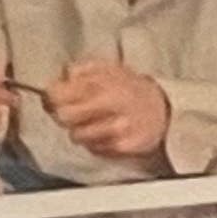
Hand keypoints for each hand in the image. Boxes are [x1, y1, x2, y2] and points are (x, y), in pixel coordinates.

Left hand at [46, 59, 172, 161]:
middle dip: (63, 116)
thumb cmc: (131, 89)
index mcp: (102, 83)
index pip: (59, 94)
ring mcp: (118, 128)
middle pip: (64, 117)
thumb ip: (81, 70)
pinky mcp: (125, 147)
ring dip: (80, 131)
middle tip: (71, 113)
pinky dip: (96, 143)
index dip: (51, 97)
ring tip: (92, 123)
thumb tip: (61, 78)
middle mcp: (110, 105)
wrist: (165, 109)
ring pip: (77, 136)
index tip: (54, 98)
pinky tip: (106, 133)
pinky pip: (95, 149)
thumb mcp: (107, 68)